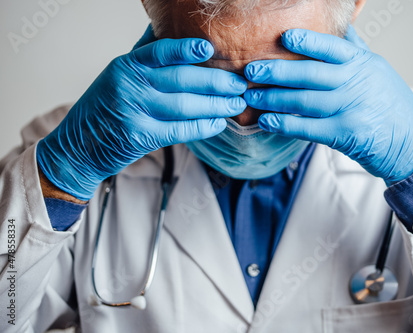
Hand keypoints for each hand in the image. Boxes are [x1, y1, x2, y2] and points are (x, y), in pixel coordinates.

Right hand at [37, 26, 246, 199]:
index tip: (211, 49)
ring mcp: (135, 111)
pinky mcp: (141, 136)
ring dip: (216, 106)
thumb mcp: (118, 73)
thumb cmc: (106, 105)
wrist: (80, 144)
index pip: (160, 50)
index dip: (187, 49)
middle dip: (216, 82)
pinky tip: (218, 124)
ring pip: (185, 105)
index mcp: (127, 65)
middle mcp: (130, 85)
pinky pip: (180, 130)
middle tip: (240, 85)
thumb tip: (163, 27)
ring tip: (236, 105)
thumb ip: (143, 53)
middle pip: (181, 79)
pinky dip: (202, 127)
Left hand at [243, 26, 412, 184]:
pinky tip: (267, 121)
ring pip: (304, 100)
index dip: (306, 41)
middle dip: (276, 72)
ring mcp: (352, 109)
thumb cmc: (391, 107)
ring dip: (273, 99)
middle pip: (310, 74)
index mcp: (364, 64)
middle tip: (251, 70)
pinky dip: (284, 124)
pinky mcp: (345, 135)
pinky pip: (307, 127)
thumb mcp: (379, 72)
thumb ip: (355, 51)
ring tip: (251, 96)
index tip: (282, 37)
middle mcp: (358, 83)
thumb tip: (340, 28)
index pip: (332, 47)